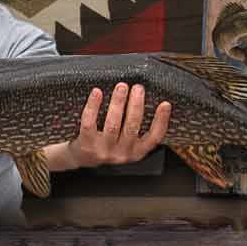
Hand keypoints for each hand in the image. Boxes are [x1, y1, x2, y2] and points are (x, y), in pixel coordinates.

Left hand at [50, 83, 171, 169]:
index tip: (165, 103)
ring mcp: (103, 151)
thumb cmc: (106, 144)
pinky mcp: (86, 145)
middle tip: (138, 87)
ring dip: (118, 103)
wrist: (80, 158)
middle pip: (132, 127)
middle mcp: (121, 154)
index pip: (154, 138)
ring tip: (121, 87)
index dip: (161, 121)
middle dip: (136, 105)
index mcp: (136, 152)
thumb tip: (145, 98)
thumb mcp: (125, 143)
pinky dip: (94, 106)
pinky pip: (90, 123)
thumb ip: (135, 127)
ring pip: (113, 124)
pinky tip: (97, 92)